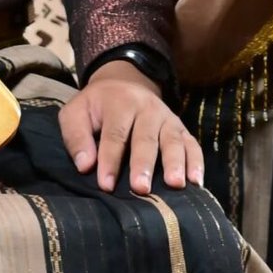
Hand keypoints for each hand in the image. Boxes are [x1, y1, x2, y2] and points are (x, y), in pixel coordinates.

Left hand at [57, 61, 203, 195]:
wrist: (123, 84)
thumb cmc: (96, 108)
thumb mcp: (76, 113)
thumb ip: (76, 137)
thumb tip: (85, 165)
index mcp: (119, 102)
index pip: (115, 134)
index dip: (110, 160)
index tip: (106, 185)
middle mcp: (147, 108)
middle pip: (146, 137)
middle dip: (143, 163)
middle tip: (140, 188)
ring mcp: (167, 118)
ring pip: (173, 140)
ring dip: (175, 162)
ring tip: (175, 185)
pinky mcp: (181, 129)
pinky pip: (192, 144)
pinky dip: (196, 162)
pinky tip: (196, 182)